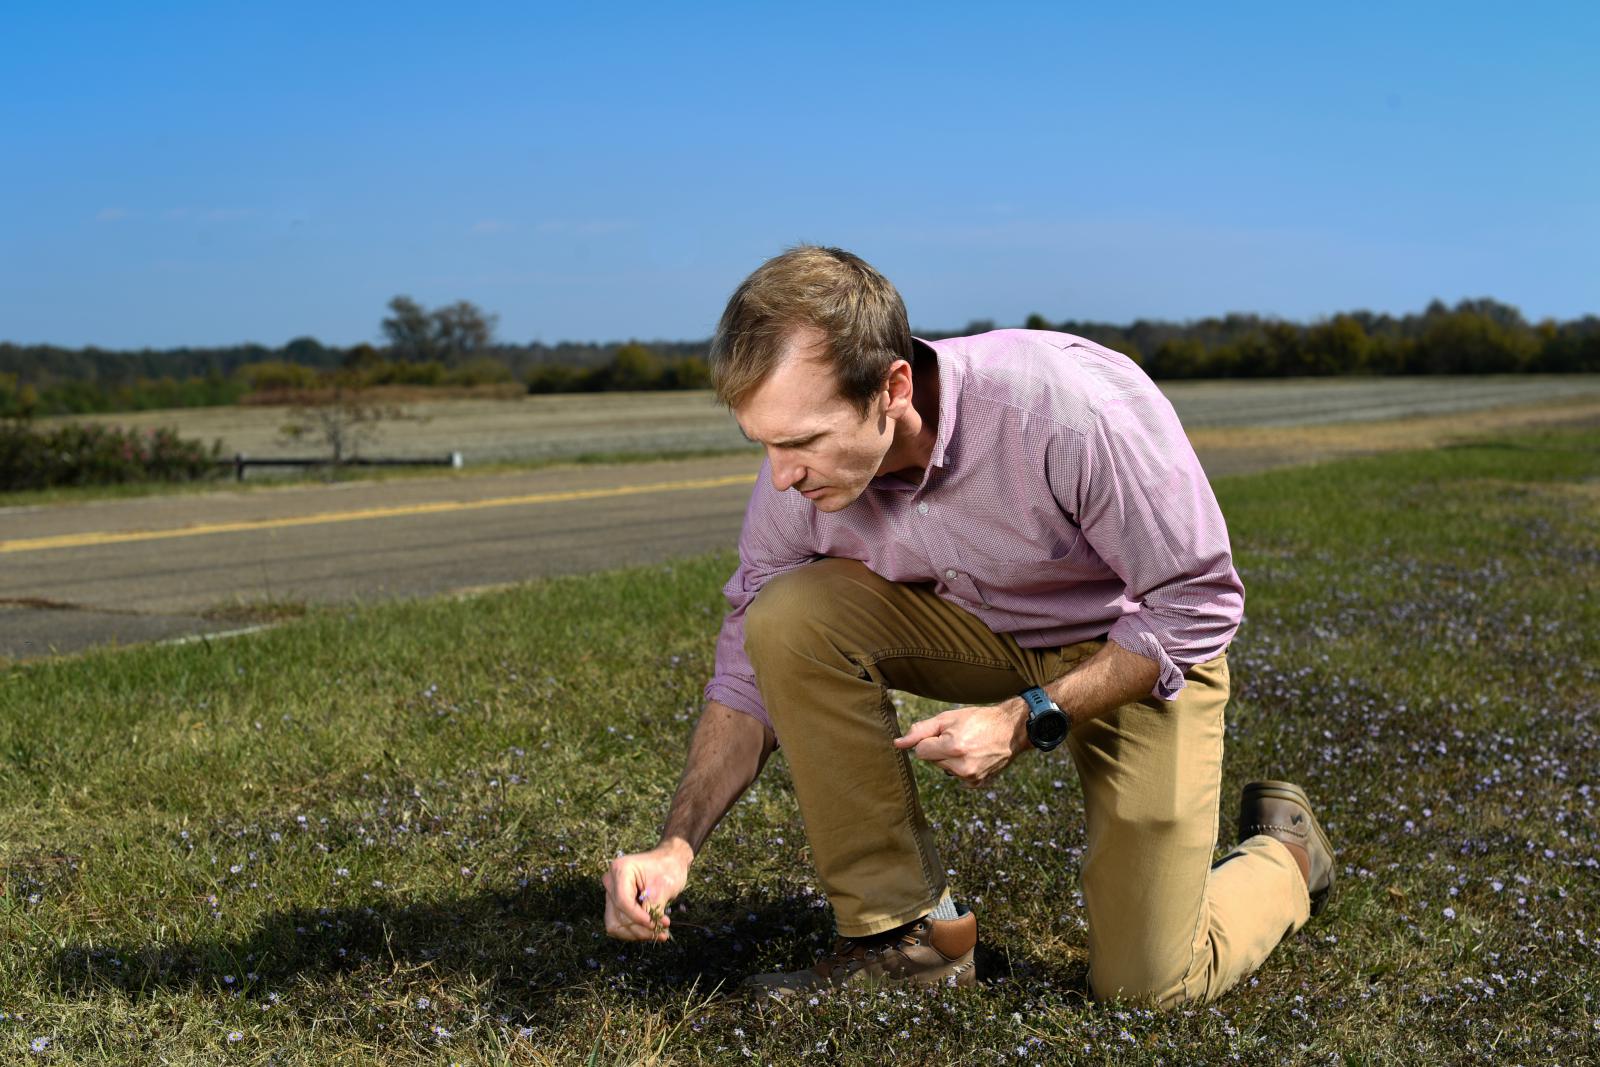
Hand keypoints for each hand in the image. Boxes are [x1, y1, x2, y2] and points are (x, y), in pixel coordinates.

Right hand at [601, 840, 691, 941]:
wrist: (670, 862)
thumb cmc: (668, 868)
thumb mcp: (663, 887)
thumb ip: (653, 908)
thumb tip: (651, 928)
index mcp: (620, 870)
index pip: (623, 901)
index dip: (638, 917)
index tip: (656, 925)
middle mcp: (611, 881)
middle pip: (619, 915)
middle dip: (641, 927)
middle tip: (663, 932)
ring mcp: (611, 894)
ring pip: (616, 924)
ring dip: (638, 933)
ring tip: (659, 933)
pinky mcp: (615, 904)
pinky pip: (618, 925)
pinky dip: (635, 931)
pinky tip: (650, 931)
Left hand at [893, 699, 1029, 787]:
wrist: (1011, 730)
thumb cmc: (978, 720)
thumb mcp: (947, 718)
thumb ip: (920, 731)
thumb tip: (897, 744)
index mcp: (953, 748)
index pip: (920, 751)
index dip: (929, 740)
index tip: (945, 733)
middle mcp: (962, 767)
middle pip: (932, 761)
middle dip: (940, 749)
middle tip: (960, 737)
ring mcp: (972, 778)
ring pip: (944, 769)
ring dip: (950, 759)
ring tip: (969, 746)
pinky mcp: (978, 784)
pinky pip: (958, 777)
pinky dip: (962, 768)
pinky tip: (975, 757)